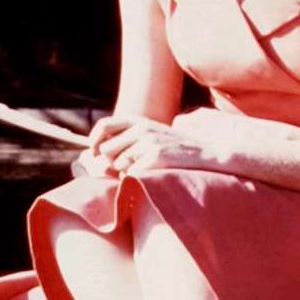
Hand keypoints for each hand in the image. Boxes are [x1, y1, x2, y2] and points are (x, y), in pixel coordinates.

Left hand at [88, 113, 218, 176]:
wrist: (205, 154)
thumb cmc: (174, 149)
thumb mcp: (152, 135)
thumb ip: (128, 138)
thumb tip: (97, 153)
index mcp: (139, 121)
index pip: (104, 125)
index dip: (94, 140)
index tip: (94, 153)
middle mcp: (142, 128)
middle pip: (107, 150)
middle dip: (111, 163)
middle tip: (126, 168)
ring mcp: (149, 142)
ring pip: (119, 165)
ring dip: (127, 172)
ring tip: (147, 170)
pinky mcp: (156, 156)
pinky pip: (132, 174)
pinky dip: (138, 178)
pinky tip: (152, 175)